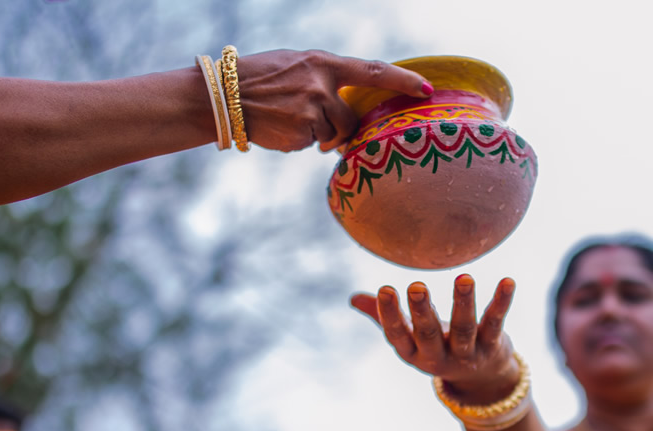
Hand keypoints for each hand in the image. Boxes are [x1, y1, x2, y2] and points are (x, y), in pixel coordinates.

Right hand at [238, 49, 431, 152]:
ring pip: (331, 136)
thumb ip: (325, 80)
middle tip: (312, 122)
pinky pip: (310, 145)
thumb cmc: (260, 79)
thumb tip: (349, 109)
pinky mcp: (301, 134)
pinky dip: (298, 142)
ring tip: (287, 120)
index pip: (373, 71)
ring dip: (315, 135)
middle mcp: (322, 85)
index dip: (403, 81)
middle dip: (337, 128)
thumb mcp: (296, 66)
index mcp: (323, 63)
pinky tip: (278, 128)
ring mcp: (312, 111)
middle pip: (350, 119)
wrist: (224, 96)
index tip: (428, 90)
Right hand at [350, 275, 518, 403]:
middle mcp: (438, 357)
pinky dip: (501, 302)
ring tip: (464, 278)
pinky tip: (508, 281)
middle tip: (417, 286)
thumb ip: (383, 317)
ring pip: (465, 329)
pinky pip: (496, 322)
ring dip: (464, 303)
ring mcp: (466, 354)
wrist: (481, 381)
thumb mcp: (410, 338)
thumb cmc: (438, 347)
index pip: (397, 335)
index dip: (390, 315)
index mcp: (413, 352)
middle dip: (423, 311)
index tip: (385, 289)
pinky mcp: (493, 347)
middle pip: (430, 334)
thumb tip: (354, 299)